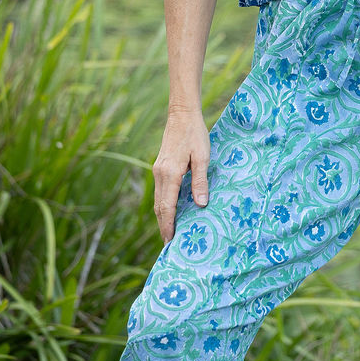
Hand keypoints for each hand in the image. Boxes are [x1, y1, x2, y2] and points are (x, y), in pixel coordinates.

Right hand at [153, 109, 210, 241]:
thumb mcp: (202, 158)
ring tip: (169, 233)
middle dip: (163, 226)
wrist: (182, 115)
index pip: (167, 206)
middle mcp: (160, 174)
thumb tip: (200, 205)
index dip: (168, 225)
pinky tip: (170, 212)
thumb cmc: (195, 135)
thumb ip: (200, 181)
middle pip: (159, 207)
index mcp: (170, 174)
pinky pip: (160, 192)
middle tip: (168, 245)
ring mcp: (158, 171)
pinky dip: (163, 205)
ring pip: (158, 200)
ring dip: (162, 217)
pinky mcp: (160, 167)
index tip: (170, 241)